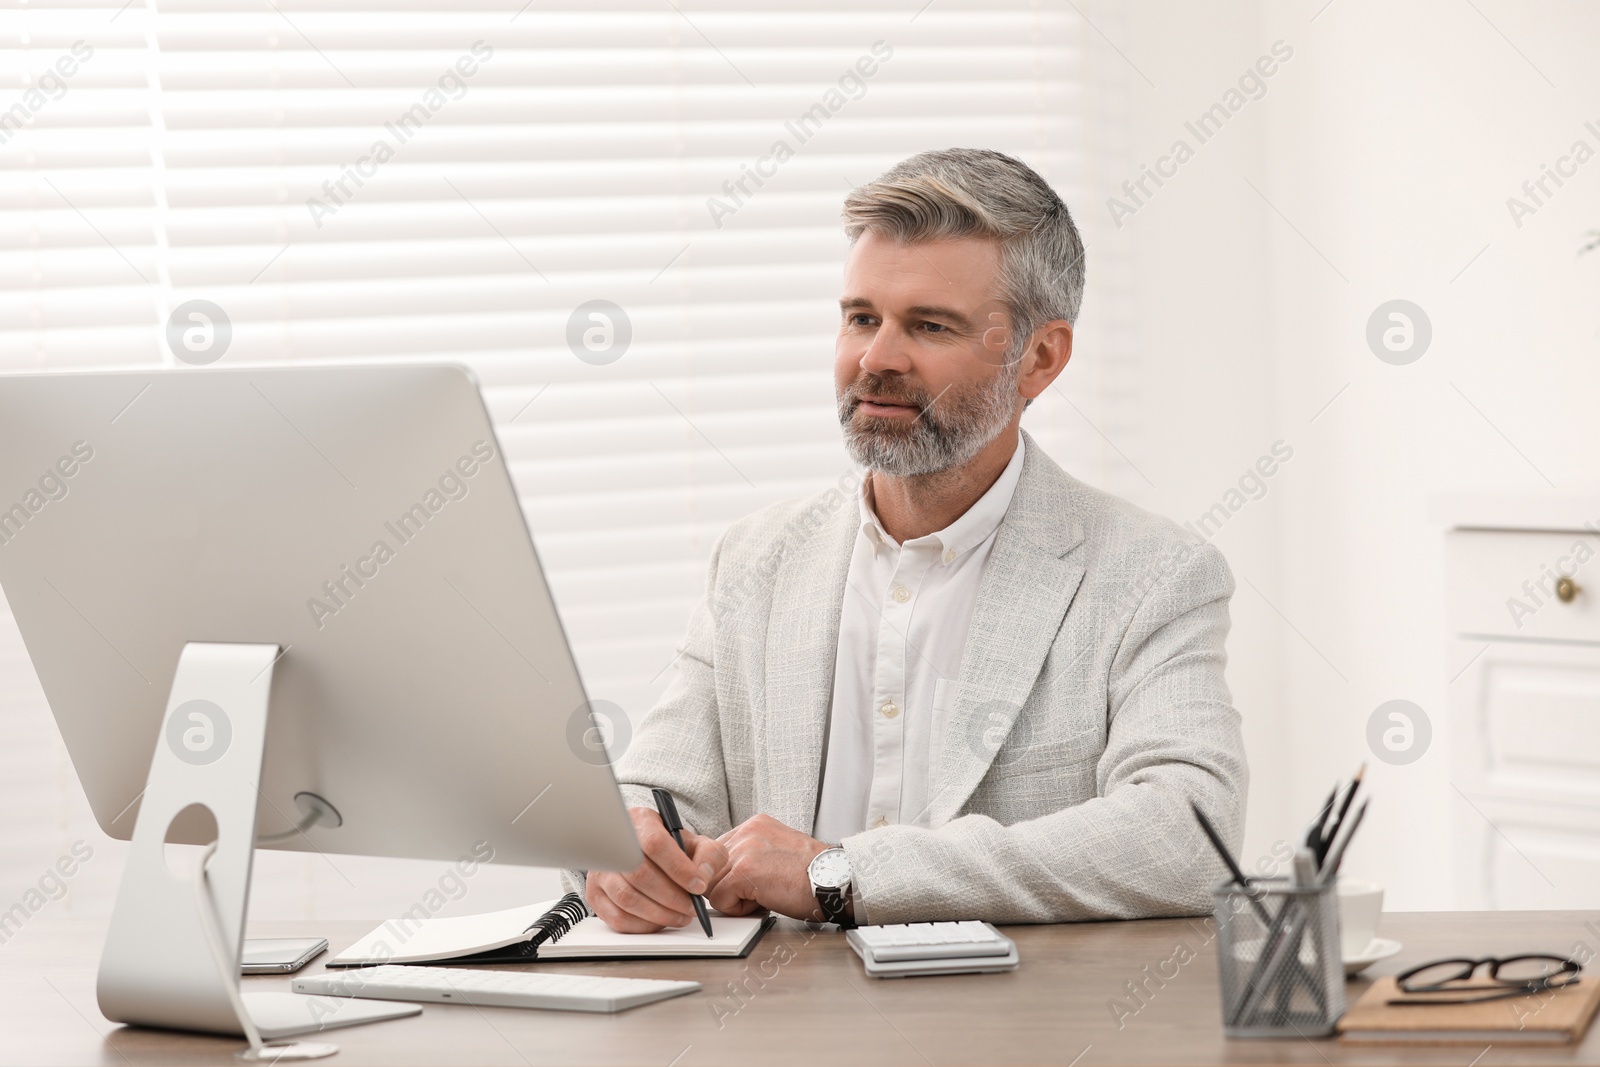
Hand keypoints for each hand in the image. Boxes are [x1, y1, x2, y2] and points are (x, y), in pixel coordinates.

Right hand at [587, 806, 728, 932]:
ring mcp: (602, 870)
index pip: (655, 843)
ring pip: (627, 898)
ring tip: (681, 915)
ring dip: (660, 914)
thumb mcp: (698, 844)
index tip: (698, 886)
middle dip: (672, 897)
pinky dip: (644, 925)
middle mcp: (614, 842)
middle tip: (692, 907)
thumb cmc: (674, 850)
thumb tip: (702, 876)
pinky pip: (618, 918)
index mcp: (641, 821)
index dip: (678, 868)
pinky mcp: (595, 894)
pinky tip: (661, 920)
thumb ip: (708, 855)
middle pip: (640, 874)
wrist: (650, 856)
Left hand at [706, 813, 831, 920]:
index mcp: (754, 825)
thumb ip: (752, 854)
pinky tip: (763, 902)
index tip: (747, 883)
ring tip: (763, 896)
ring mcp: (743, 850)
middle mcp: (746, 832)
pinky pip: (719, 899)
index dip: (729, 874)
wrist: (834, 879)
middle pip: (711, 868)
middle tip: (759, 892)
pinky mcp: (743, 871)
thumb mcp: (777, 851)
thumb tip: (728, 872)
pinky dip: (738, 909)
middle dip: (728, 886)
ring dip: (734, 898)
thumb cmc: (812, 873)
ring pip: (711, 884)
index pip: (718, 852)